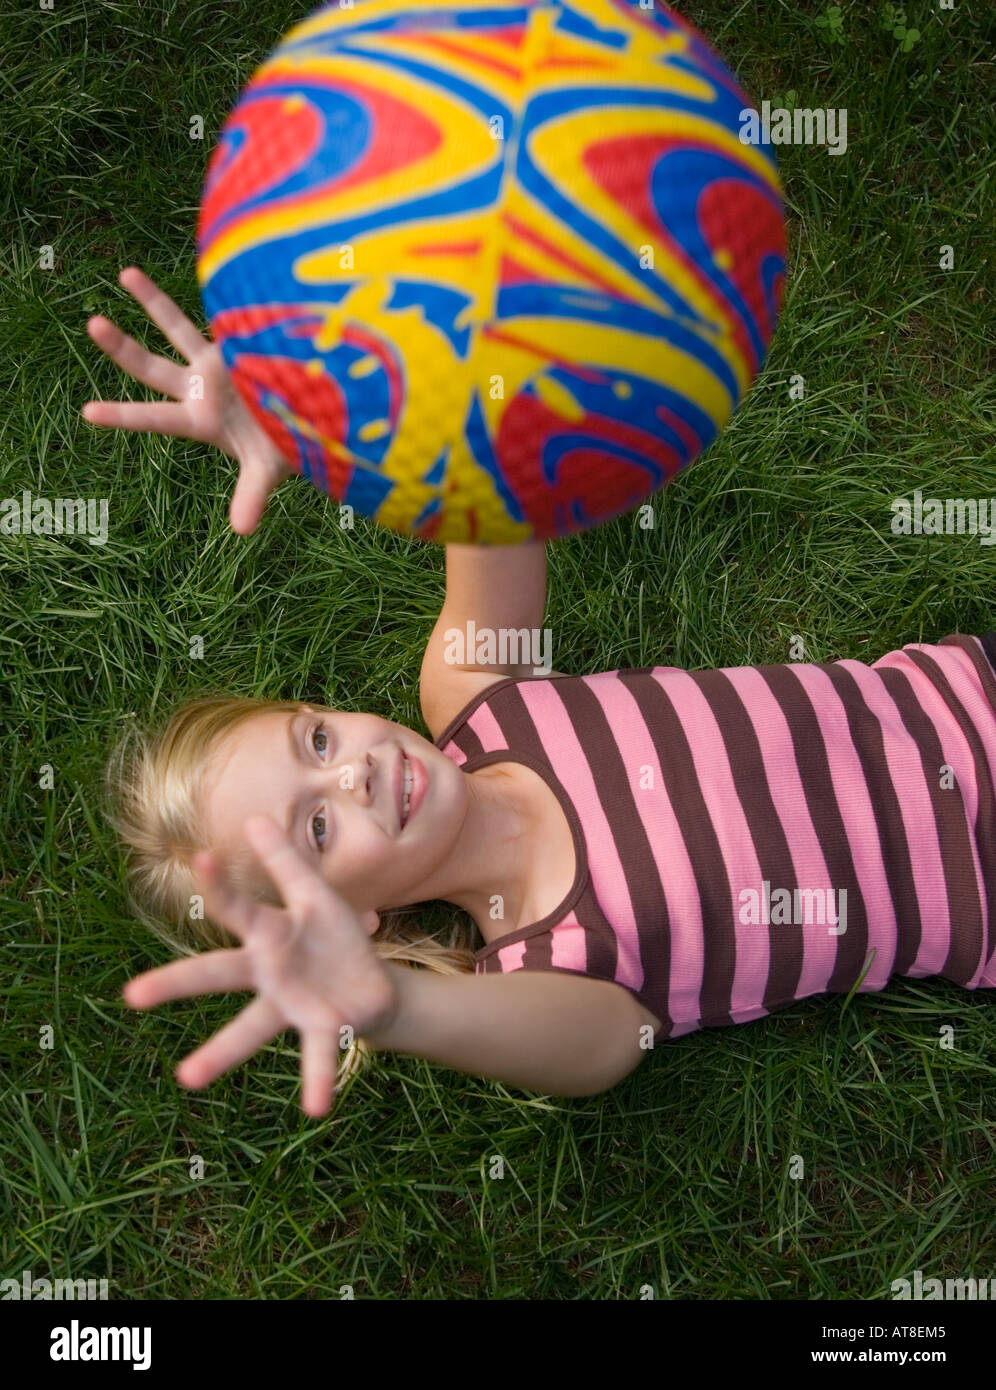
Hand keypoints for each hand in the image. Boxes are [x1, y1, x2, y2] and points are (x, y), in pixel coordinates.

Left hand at [82, 266, 293, 533]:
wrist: (314, 420)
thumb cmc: (287, 447)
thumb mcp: (267, 469)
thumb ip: (251, 496)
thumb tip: (242, 531)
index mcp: (199, 419)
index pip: (154, 418)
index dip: (123, 415)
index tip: (87, 412)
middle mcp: (200, 387)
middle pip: (151, 367)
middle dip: (121, 347)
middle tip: (92, 324)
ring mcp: (216, 362)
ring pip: (176, 329)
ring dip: (152, 302)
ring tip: (124, 273)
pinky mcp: (238, 341)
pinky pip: (219, 314)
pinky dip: (214, 297)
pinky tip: (202, 266)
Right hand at [122, 816, 398, 1115]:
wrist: (375, 985)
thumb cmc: (335, 940)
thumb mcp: (317, 895)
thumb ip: (287, 862)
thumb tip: (253, 818)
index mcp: (268, 936)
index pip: (237, 908)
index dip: (219, 884)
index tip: (198, 859)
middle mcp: (267, 975)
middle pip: (217, 974)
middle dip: (176, 982)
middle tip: (130, 995)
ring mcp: (289, 1006)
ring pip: (251, 1029)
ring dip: (219, 1053)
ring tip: (186, 1078)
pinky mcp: (322, 1029)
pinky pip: (318, 1057)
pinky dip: (317, 1081)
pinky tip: (316, 1109)